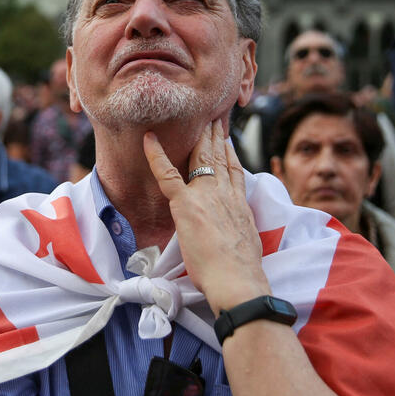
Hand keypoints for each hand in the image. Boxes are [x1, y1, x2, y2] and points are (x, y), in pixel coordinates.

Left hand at [143, 119, 270, 314]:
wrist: (237, 280)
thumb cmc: (241, 272)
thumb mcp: (246, 243)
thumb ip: (236, 231)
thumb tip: (232, 235)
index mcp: (239, 202)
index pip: (233, 170)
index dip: (229, 151)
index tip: (225, 138)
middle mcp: (224, 192)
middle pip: (218, 156)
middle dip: (214, 134)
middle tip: (211, 115)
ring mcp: (205, 195)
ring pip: (199, 157)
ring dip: (197, 134)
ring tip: (194, 116)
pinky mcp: (186, 204)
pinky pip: (166, 174)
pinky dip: (156, 155)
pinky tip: (148, 139)